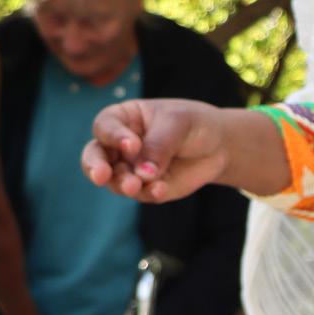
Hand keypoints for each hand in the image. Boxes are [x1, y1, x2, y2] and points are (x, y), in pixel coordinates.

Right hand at [82, 99, 228, 202]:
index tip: (133, 144)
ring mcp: (132, 170)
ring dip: (123, 185)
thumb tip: (142, 174)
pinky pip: (143, 194)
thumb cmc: (192, 124)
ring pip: (115, 181)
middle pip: (95, 157)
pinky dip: (149, 193)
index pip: (105, 127)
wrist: (218, 146)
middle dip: (94, 167)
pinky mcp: (149, 189)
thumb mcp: (177, 124)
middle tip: (100, 175)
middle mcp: (120, 146)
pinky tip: (160, 190)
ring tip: (135, 186)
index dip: (114, 136)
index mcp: (121, 119)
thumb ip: (158, 146)